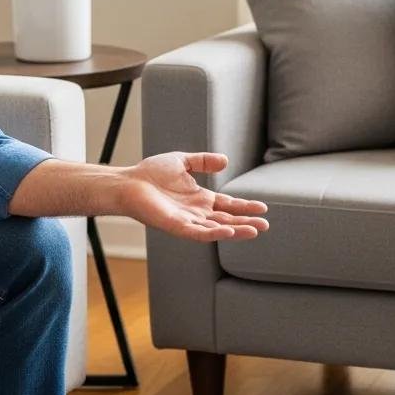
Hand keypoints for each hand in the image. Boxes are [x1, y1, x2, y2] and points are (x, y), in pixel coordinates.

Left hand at [124, 152, 269, 242]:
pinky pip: (198, 233)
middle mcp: (196, 213)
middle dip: (246, 222)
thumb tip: (226, 161)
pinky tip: (229, 231)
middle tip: (266, 225)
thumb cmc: (151, 173)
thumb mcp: (183, 161)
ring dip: (236, 231)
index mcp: (200, 199)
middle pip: (227, 220)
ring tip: (255, 231)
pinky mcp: (176, 226)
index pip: (228, 205)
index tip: (263, 207)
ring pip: (217, 229)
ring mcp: (187, 221)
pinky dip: (214, 233)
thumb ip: (203, 161)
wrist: (128, 182)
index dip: (245, 207)